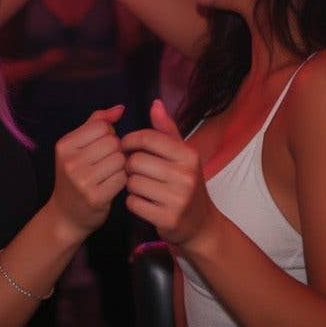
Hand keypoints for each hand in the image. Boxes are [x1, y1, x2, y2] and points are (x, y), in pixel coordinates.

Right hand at [49, 103, 126, 242]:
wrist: (66, 215)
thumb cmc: (76, 176)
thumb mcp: (77, 147)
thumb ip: (96, 123)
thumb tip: (120, 109)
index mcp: (64, 146)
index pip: (102, 126)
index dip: (108, 135)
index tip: (100, 148)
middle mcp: (70, 162)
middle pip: (113, 142)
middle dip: (115, 151)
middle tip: (106, 163)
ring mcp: (82, 181)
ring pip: (121, 159)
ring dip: (121, 166)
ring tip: (109, 174)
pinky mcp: (96, 197)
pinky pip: (123, 178)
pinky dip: (122, 180)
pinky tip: (112, 185)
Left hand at [121, 97, 214, 248]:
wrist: (200, 223)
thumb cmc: (185, 183)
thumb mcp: (182, 155)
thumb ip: (167, 130)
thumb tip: (155, 103)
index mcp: (189, 155)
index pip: (148, 138)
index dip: (130, 141)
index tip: (125, 146)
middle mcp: (186, 174)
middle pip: (135, 161)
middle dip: (129, 166)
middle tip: (135, 171)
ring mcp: (177, 198)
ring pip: (131, 182)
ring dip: (130, 185)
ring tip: (141, 187)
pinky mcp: (167, 218)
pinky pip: (132, 203)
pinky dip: (132, 202)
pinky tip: (143, 202)